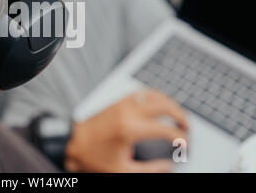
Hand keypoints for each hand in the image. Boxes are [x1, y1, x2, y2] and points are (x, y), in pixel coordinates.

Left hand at [65, 89, 188, 172]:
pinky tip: (160, 106)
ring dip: (170, 103)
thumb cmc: (95, 157)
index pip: (166, 129)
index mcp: (130, 129)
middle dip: (181, 115)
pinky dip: (155, 96)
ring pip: (155, 94)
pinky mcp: (118, 101)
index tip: (187, 145)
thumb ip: (150, 170)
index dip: (182, 138)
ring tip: (178, 116)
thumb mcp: (123, 170)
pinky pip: (142, 92)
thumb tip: (169, 166)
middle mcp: (128, 112)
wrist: (75, 143)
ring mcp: (123, 104)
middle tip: (187, 128)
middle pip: (165, 105)